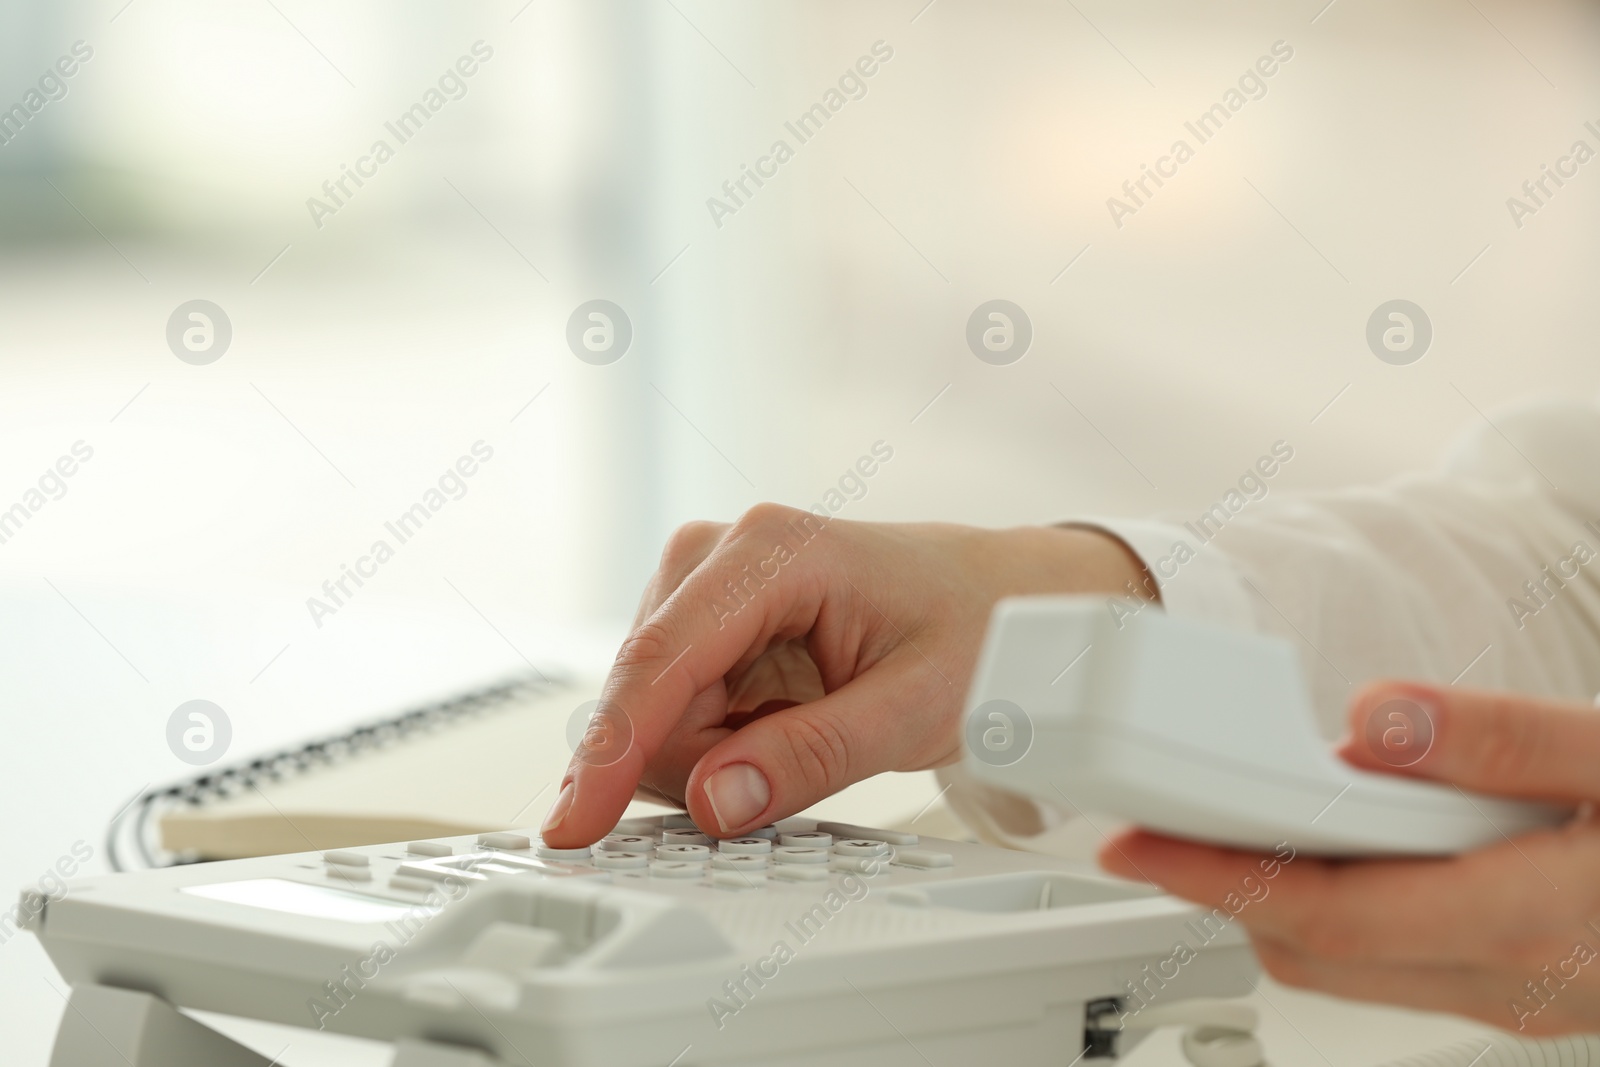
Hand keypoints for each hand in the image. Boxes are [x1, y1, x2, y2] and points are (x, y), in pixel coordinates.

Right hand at [540, 503, 1151, 846]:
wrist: (1002, 597)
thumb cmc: (974, 628)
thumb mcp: (913, 706)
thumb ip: (812, 756)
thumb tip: (715, 802)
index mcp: (771, 552)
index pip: (661, 659)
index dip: (610, 751)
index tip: (573, 823)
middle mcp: (722, 555)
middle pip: (650, 698)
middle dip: (701, 762)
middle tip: (801, 761)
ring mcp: (707, 585)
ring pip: (655, 711)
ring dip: (715, 752)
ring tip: (810, 727)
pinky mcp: (708, 619)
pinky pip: (677, 709)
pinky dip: (721, 741)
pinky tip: (783, 722)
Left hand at [1098, 680, 1599, 1035]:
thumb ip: (1503, 736)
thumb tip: (1376, 720)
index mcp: (1534, 919)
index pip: (1326, 912)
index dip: (1215, 876)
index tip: (1140, 841)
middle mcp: (1516, 981)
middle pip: (1319, 952)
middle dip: (1224, 893)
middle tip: (1157, 831)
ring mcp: (1523, 998)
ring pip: (1355, 968)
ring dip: (1278, 906)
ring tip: (1226, 833)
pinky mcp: (1530, 989)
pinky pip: (1400, 966)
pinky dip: (1342, 917)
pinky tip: (1337, 858)